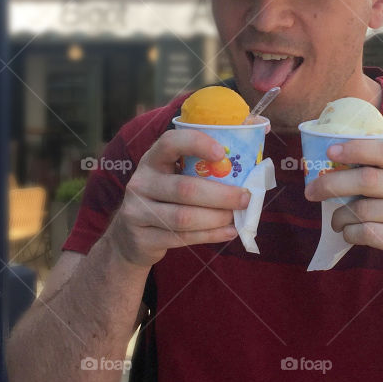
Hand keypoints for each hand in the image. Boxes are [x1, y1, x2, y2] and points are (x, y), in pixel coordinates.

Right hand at [107, 129, 249, 269]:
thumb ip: (200, 168)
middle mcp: (140, 183)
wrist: (130, 238)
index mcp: (152, 160)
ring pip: (184, 217)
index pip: (170, 143)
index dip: (196, 144)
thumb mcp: (172, 178)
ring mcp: (137, 212)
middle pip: (185, 188)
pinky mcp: (142, 239)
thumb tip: (252, 156)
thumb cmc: (164, 200)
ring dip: (216, 218)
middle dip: (221, 194)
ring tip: (236, 217)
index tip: (221, 153)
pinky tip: (228, 232)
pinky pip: (182, 238)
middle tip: (245, 198)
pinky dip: (210, 235)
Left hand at [305, 140, 382, 292]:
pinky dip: (350, 233)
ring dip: (340, 216)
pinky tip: (349, 234)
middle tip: (311, 191)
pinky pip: (367, 233)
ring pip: (363, 210)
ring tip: (336, 221)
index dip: (355, 149)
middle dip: (332, 183)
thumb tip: (334, 166)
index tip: (329, 152)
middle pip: (368, 180)